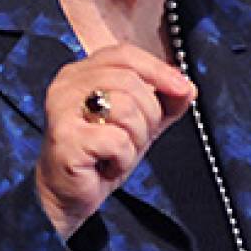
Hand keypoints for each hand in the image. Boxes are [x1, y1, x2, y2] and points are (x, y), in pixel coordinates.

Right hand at [35, 43, 196, 237]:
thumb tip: (187, 88)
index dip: (158, 69)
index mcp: (82, 73)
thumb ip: (164, 102)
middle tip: (136, 138)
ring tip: (118, 152)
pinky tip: (107, 164)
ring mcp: (62, 110)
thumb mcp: (139, 123)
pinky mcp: (65, 138)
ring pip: (126, 109)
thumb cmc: (99, 156)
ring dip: (135, 139)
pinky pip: (117, 140)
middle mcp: (67, 85)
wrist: (68, 195)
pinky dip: (122, 158)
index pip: (125, 54)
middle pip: (130, 82)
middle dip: (148, 115)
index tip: (183, 88)